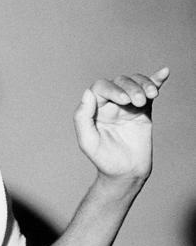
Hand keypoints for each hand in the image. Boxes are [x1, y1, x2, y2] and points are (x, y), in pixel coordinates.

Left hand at [74, 67, 169, 181]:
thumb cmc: (103, 158)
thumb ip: (82, 118)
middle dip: (131, 88)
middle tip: (138, 102)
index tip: (125, 101)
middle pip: (120, 82)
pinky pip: (149, 91)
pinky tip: (164, 73)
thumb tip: (88, 92)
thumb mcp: (87, 141)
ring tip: (151, 96)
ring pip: (135, 83)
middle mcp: (109, 103)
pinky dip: (156, 80)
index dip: (113, 89)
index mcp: (94, 108)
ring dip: (144, 84)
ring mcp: (127, 105)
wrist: (125, 173)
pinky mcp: (144, 110)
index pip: (101, 87)